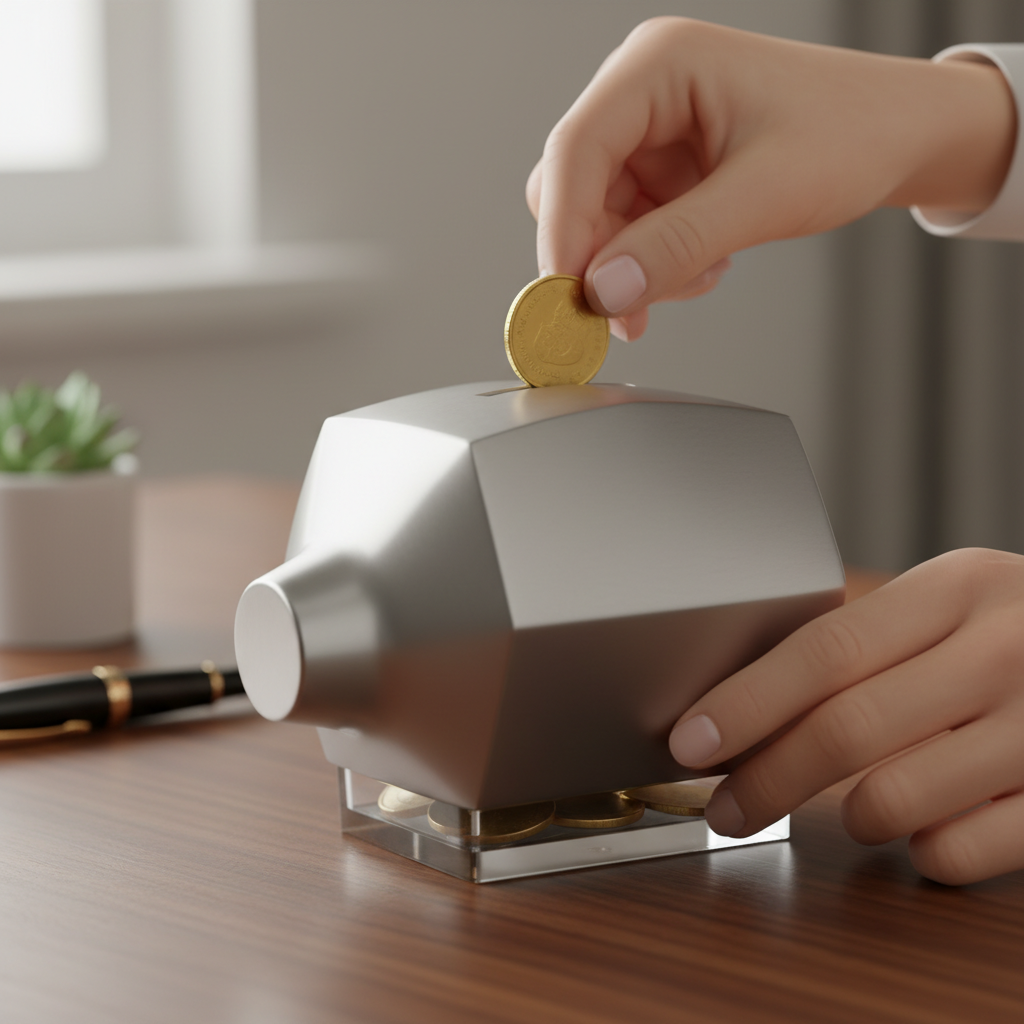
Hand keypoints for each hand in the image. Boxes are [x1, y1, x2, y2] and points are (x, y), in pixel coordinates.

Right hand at [527, 18, 1014, 340]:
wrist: (902, 134)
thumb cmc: (852, 132)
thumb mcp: (765, 195)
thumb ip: (677, 243)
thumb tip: (604, 291)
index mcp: (659, 65)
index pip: (575, 148)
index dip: (562, 230)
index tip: (566, 296)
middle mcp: (644, 93)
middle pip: (574, 187)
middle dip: (601, 255)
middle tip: (628, 310)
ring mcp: (653, 133)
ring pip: (598, 218)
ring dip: (635, 266)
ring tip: (699, 275)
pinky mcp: (666, 168)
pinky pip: (630, 229)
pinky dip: (654, 262)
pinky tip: (702, 266)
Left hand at [668, 549, 1023, 884]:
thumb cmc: (1019, 629)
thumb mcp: (952, 602)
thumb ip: (866, 641)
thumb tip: (741, 700)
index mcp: (956, 590)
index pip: (825, 651)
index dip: (747, 701)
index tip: (690, 739)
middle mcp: (1004, 652)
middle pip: (847, 730)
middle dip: (766, 778)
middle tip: (725, 807)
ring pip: (896, 801)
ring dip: (846, 818)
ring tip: (845, 806)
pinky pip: (959, 852)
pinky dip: (921, 849)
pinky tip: (925, 821)